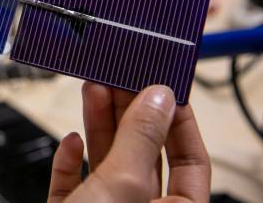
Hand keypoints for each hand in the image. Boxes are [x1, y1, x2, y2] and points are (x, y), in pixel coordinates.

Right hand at [48, 83, 210, 202]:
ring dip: (99, 124)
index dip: (179, 120)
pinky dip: (72, 159)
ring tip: (94, 89)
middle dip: (130, 112)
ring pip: (108, 162)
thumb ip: (141, 138)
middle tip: (120, 78)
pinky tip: (71, 140)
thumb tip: (158, 98)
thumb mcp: (123, 184)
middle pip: (144, 154)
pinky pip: (75, 180)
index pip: (191, 160)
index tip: (163, 86)